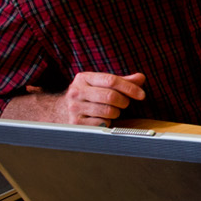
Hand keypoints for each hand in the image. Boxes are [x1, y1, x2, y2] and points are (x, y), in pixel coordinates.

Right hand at [5, 72, 146, 126]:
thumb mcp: (100, 84)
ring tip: (112, 110)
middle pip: (111, 96)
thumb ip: (121, 81)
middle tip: (125, 103)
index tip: (142, 95)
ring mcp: (75, 108)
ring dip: (117, 112)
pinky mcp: (76, 123)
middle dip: (124, 101)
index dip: (130, 88)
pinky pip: (103, 123)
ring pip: (109, 111)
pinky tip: (101, 118)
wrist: (58, 110)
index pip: (111, 80)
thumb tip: (141, 78)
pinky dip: (108, 122)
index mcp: (84, 78)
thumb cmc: (87, 95)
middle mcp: (77, 92)